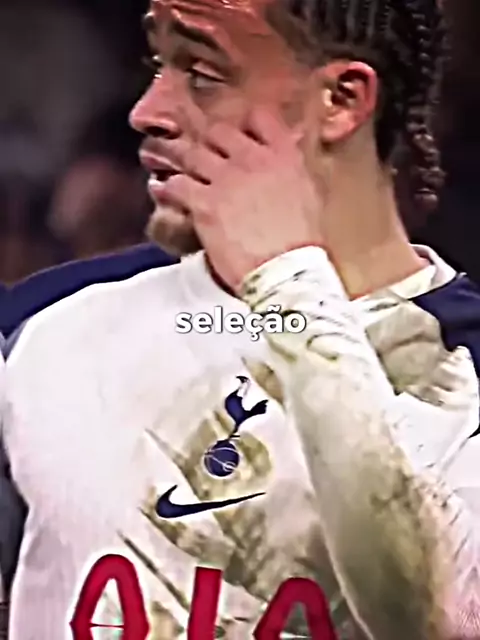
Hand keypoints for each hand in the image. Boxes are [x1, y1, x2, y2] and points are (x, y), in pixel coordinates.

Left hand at [156, 108, 324, 292]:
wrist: (285, 272)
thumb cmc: (302, 242)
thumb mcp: (309, 196)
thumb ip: (292, 171)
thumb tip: (283, 165)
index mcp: (283, 155)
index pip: (260, 116)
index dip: (245, 123)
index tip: (239, 134)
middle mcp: (252, 159)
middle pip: (219, 131)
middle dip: (210, 143)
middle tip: (206, 157)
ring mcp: (225, 179)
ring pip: (192, 154)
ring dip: (185, 163)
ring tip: (181, 172)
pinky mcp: (204, 203)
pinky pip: (175, 184)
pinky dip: (168, 187)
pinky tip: (166, 192)